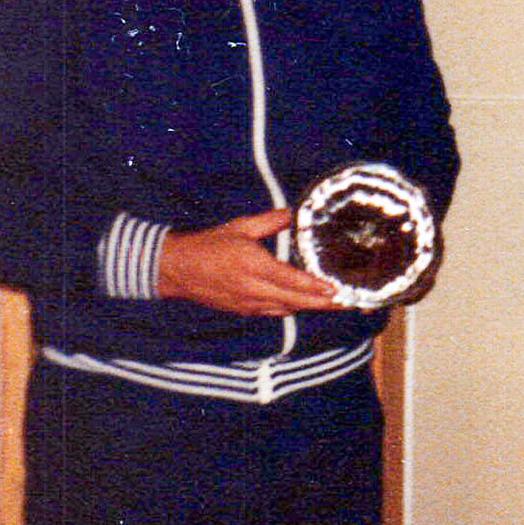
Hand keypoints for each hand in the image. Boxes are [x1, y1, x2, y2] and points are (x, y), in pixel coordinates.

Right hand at [156, 210, 337, 316]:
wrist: (177, 269)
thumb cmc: (208, 244)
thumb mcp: (240, 227)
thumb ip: (270, 221)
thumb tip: (294, 212)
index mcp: (253, 266)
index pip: (291, 281)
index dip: (315, 288)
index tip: (335, 290)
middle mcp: (253, 289)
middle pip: (294, 301)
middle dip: (322, 304)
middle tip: (346, 303)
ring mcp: (248, 303)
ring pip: (286, 309)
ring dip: (308, 307)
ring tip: (332, 304)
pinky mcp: (243, 310)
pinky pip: (273, 312)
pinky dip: (290, 308)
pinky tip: (303, 303)